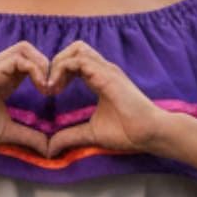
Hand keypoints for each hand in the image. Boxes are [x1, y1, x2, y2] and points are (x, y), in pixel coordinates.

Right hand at [0, 43, 56, 156]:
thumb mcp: (8, 132)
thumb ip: (29, 136)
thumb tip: (49, 148)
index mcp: (3, 78)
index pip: (29, 62)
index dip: (44, 73)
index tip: (52, 94)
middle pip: (28, 49)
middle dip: (46, 64)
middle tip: (52, 88)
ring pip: (25, 48)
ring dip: (42, 65)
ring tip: (47, 88)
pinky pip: (19, 59)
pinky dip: (35, 70)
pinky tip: (40, 88)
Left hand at [35, 40, 169, 158]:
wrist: (148, 133)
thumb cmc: (127, 133)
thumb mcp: (90, 134)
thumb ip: (69, 137)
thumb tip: (50, 148)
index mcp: (100, 78)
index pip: (75, 61)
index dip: (58, 72)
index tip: (49, 93)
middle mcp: (103, 69)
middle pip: (75, 48)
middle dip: (56, 63)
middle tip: (48, 87)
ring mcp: (106, 69)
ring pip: (76, 49)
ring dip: (57, 64)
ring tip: (51, 87)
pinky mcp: (107, 75)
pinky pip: (79, 60)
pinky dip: (62, 69)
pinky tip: (56, 88)